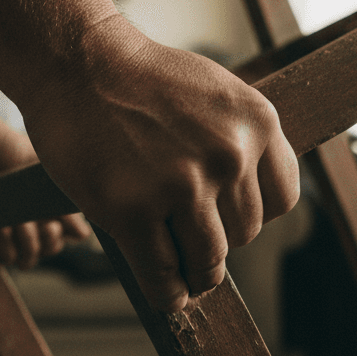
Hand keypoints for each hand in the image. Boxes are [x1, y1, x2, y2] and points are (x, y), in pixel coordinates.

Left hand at [0, 119, 90, 268]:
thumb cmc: (5, 147)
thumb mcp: (42, 170)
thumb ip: (64, 199)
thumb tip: (82, 233)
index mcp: (44, 202)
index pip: (68, 231)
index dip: (70, 232)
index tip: (63, 219)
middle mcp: (26, 218)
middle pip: (50, 249)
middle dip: (51, 241)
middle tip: (45, 225)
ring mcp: (4, 229)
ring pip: (27, 259)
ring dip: (29, 245)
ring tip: (20, 225)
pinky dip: (5, 247)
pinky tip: (1, 228)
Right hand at [20, 17, 299, 311]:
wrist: (76, 62)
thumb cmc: (136, 78)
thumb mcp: (214, 93)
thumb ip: (238, 141)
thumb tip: (245, 202)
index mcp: (257, 123)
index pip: (281, 201)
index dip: (249, 215)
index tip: (226, 220)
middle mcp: (228, 155)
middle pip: (244, 234)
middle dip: (216, 239)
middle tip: (187, 236)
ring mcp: (181, 185)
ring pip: (208, 260)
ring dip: (193, 271)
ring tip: (177, 269)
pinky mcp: (133, 211)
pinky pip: (162, 275)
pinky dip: (165, 293)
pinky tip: (164, 292)